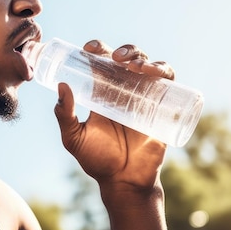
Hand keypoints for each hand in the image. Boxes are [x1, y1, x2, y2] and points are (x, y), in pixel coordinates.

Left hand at [54, 40, 174, 189]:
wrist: (124, 181)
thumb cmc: (97, 160)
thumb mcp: (74, 138)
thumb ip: (65, 116)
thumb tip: (62, 86)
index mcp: (103, 92)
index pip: (101, 62)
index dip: (97, 48)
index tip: (88, 48)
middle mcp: (125, 90)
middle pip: (127, 58)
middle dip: (123, 50)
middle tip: (114, 58)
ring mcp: (145, 97)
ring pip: (148, 64)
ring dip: (142, 57)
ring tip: (133, 66)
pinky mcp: (164, 106)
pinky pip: (168, 81)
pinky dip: (163, 70)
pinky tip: (153, 72)